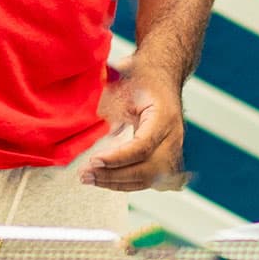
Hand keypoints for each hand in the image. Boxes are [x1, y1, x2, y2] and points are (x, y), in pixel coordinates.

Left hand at [80, 59, 186, 190]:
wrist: (164, 75)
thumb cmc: (144, 75)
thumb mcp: (127, 76)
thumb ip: (112, 90)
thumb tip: (93, 100)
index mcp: (164, 117)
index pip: (143, 147)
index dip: (118, 158)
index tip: (94, 161)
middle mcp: (173, 138)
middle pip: (147, 170)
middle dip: (113, 175)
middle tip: (85, 174)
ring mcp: (173, 151)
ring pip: (147, 180)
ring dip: (116, 183)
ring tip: (89, 179)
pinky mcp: (167, 159)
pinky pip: (148, 180)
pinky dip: (126, 183)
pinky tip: (104, 180)